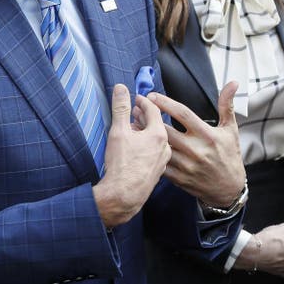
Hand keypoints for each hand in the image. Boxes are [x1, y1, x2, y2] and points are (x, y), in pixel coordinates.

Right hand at [93, 84, 171, 227]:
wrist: (124, 196)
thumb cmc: (122, 164)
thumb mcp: (118, 132)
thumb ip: (121, 108)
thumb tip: (121, 88)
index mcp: (159, 134)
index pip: (154, 110)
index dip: (143, 101)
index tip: (135, 98)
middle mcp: (165, 147)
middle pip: (157, 125)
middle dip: (144, 117)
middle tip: (133, 112)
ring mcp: (163, 161)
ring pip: (156, 140)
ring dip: (145, 132)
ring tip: (133, 130)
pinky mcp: (157, 172)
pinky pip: (154, 153)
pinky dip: (146, 146)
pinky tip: (136, 149)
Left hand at [148, 82, 245, 208]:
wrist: (228, 189)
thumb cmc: (229, 156)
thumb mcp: (231, 129)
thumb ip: (227, 105)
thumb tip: (233, 83)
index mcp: (207, 135)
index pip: (183, 114)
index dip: (165, 103)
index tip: (151, 96)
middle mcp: (196, 150)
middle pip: (166, 129)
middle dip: (149, 117)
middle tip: (137, 107)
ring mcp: (186, 165)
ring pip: (160, 147)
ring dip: (145, 135)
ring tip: (134, 123)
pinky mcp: (179, 178)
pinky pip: (160, 164)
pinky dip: (149, 154)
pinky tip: (141, 145)